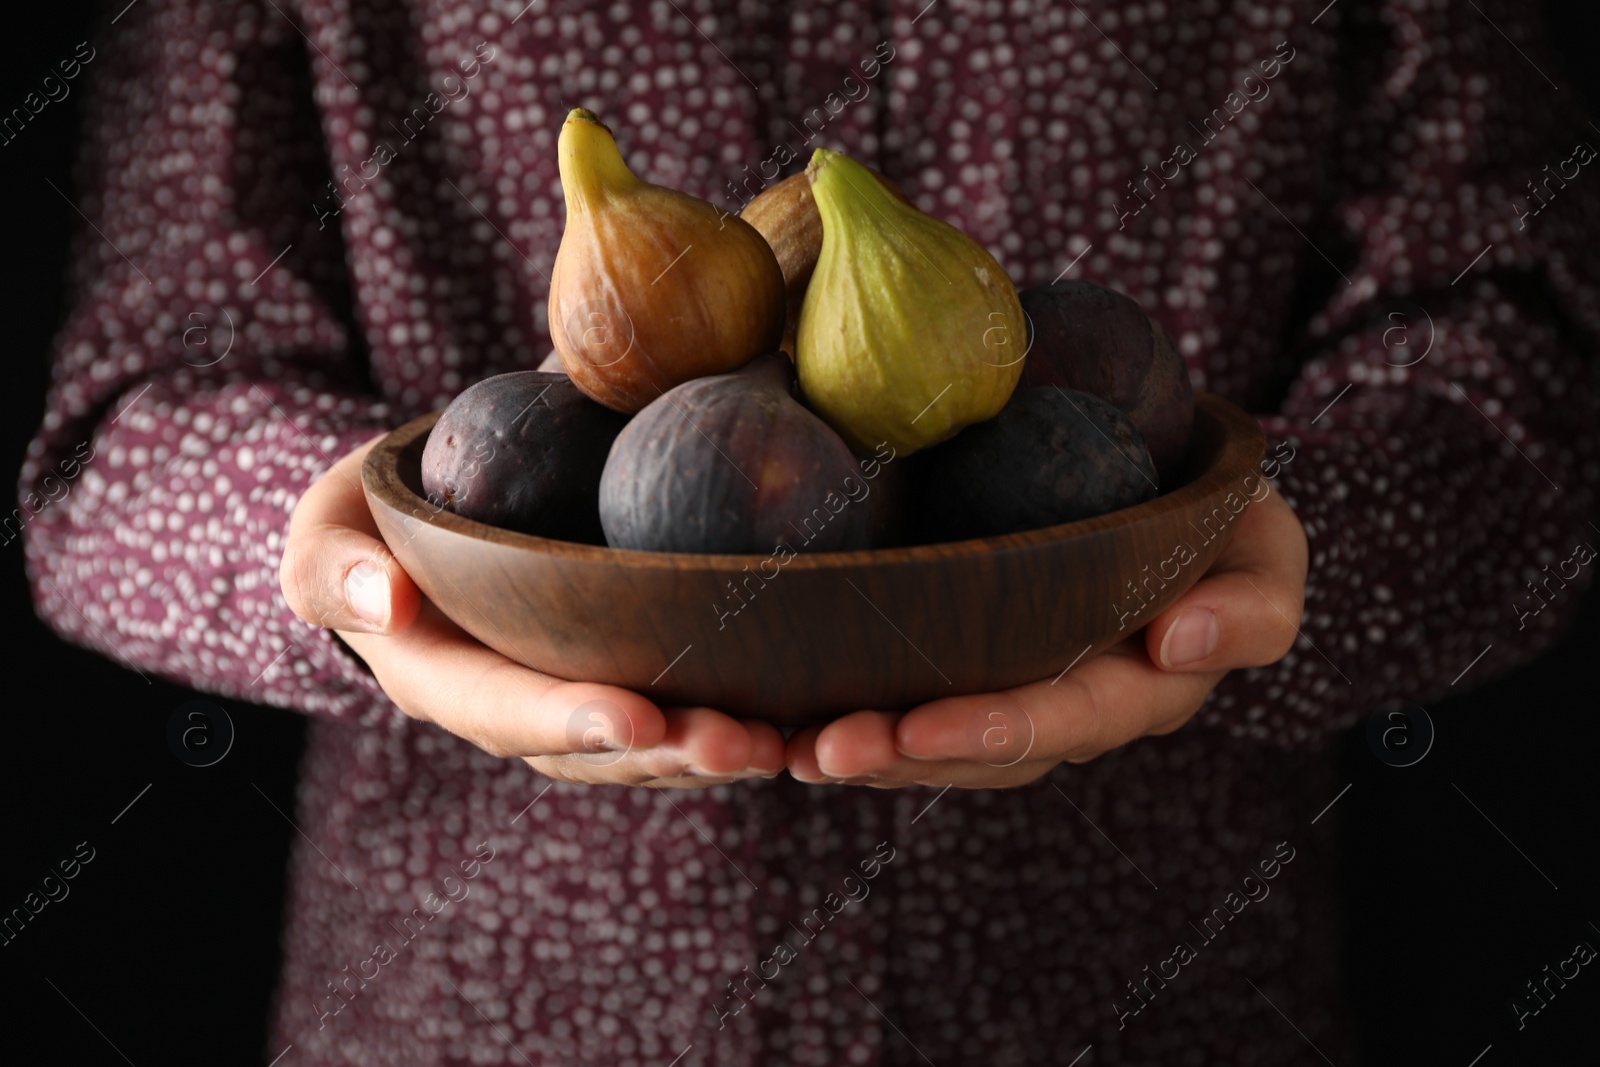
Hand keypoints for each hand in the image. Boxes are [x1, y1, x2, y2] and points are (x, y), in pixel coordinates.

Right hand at [279, 436, 783, 786]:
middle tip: (748, 746)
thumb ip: (334, 567)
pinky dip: (736, 710)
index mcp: (442, 680)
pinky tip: (800, 707)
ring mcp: (574, 699)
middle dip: (671, 753)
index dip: (568, 721)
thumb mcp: (321, 531)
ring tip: (788, 742)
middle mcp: (516, 709)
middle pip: (597, 751)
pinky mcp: (624, 673)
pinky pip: (679, 704)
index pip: (505, 711)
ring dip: (716, 749)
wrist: (422, 512)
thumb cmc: (365, 521)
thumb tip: (388, 603)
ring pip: (650, 746)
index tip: (637, 718)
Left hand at [785, 484, 1308, 787]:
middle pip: (976, 750)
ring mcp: (1004, 688)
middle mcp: (1063, 707)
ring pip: (927, 739)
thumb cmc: (1216, 510)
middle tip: (823, 752)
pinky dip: (837, 705)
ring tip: (782, 746)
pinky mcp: (952, 657)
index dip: (995, 731)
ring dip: (857, 748)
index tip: (917, 729)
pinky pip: (895, 691)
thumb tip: (1176, 646)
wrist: (1155, 465)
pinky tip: (772, 712)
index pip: (1066, 720)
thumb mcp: (1266, 546)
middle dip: (900, 757)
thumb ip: (1253, 603)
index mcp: (1135, 690)